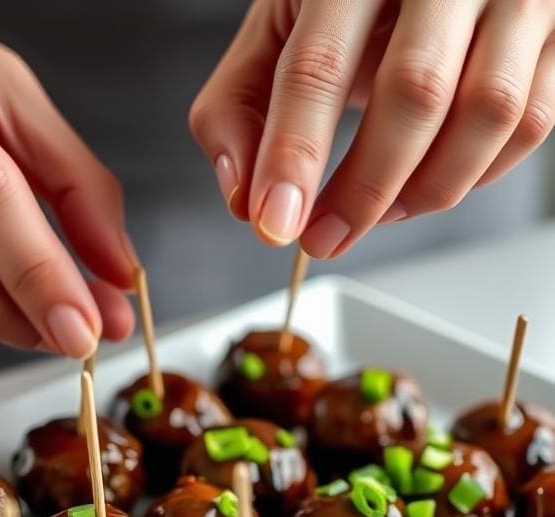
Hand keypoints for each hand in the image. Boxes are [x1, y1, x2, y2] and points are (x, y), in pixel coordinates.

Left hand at [191, 0, 554, 257]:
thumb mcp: (273, 31)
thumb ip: (238, 108)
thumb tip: (244, 199)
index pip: (319, 66)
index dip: (295, 155)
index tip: (276, 222)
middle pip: (414, 93)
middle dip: (362, 190)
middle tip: (322, 239)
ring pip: (489, 113)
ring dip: (424, 191)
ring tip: (374, 215)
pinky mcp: (552, 32)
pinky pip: (532, 122)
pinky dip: (476, 176)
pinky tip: (424, 186)